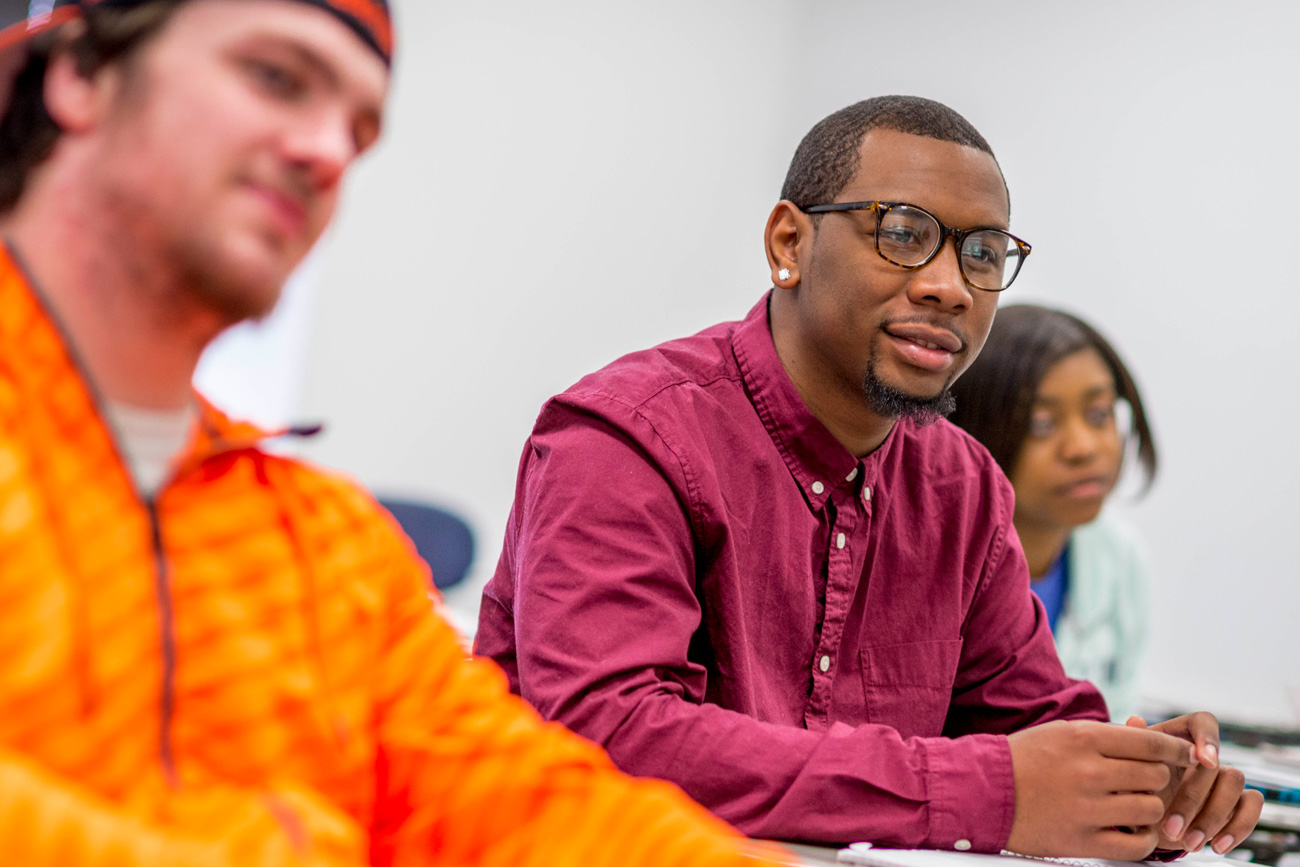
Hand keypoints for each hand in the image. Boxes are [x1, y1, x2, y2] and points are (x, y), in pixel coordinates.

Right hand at [1006, 720, 1196, 858]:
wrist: (982, 793)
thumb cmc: (1024, 759)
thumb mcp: (1060, 734)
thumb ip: (1105, 734)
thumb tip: (1146, 727)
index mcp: (1083, 738)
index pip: (1150, 742)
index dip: (1177, 749)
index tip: (1187, 755)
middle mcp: (1088, 771)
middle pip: (1156, 776)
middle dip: (1158, 779)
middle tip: (1146, 782)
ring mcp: (1087, 808)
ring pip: (1151, 808)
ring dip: (1149, 808)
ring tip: (1135, 806)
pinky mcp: (1082, 841)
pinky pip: (1137, 845)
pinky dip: (1143, 840)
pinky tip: (1132, 830)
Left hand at [1125, 714, 1263, 854]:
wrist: (1143, 821)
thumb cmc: (1133, 789)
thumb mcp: (1123, 771)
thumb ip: (1129, 749)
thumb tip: (1134, 721)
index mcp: (1177, 738)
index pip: (1202, 722)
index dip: (1208, 738)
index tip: (1205, 761)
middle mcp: (1203, 755)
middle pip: (1214, 765)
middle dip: (1193, 800)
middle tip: (1170, 827)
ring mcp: (1221, 777)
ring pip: (1235, 782)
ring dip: (1213, 817)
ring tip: (1188, 843)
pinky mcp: (1235, 801)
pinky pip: (1252, 805)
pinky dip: (1239, 827)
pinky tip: (1217, 846)